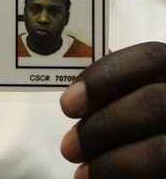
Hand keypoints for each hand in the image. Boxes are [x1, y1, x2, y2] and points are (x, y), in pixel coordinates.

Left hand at [60, 42, 165, 178]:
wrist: (159, 157)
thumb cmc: (142, 123)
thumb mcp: (133, 95)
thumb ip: (115, 86)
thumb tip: (76, 83)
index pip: (149, 58)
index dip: (104, 77)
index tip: (68, 103)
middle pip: (152, 103)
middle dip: (102, 126)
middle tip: (68, 146)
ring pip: (161, 151)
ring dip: (112, 162)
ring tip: (83, 172)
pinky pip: (162, 175)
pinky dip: (125, 177)